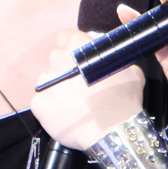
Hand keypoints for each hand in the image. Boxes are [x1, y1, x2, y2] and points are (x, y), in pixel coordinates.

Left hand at [31, 31, 144, 149]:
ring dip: (56, 87)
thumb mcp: (129, 69)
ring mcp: (45, 82)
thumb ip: (113, 58)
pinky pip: (41, 101)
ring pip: (46, 80)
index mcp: (77, 46)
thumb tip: (110, 56)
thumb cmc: (123, 99)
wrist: (112, 130)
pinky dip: (50, 107)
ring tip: (73, 102)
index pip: (66, 37)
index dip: (73, 48)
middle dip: (65, 69)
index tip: (79, 60)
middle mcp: (57, 59)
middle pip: (55, 59)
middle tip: (79, 85)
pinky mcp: (38, 103)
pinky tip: (65, 114)